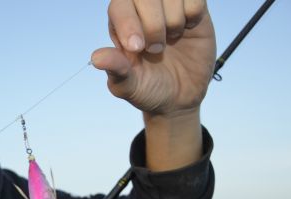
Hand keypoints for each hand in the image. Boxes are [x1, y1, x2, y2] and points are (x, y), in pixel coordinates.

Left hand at [91, 0, 215, 115]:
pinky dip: (193, 16)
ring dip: (174, 22)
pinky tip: (188, 29)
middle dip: (154, 25)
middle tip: (156, 50)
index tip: (137, 48)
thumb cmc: (149, 88)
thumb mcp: (128, 86)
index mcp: (121, 22)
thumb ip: (115, 69)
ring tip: (172, 39)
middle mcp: (142, 9)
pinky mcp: (193, 8)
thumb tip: (96, 58)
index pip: (120, 5)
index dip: (128, 22)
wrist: (181, 97)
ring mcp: (168, 6)